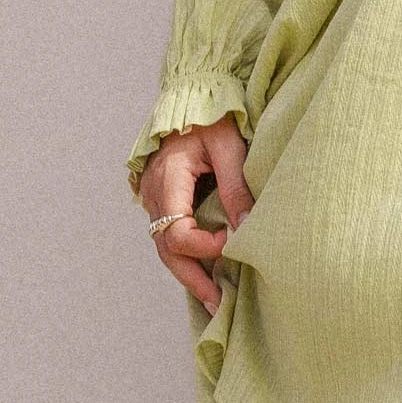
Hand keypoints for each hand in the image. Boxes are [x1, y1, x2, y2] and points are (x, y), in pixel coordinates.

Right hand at [138, 113, 255, 315]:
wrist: (191, 98)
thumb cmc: (211, 118)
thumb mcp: (228, 147)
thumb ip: (235, 186)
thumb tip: (247, 227)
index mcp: (167, 180)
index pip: (176, 231)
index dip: (203, 246)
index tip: (231, 241)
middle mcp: (154, 194)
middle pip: (166, 249)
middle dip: (193, 278)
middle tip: (219, 304)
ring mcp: (155, 199)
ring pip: (166, 247)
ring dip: (190, 273)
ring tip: (215, 300)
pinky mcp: (164, 200)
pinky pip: (170, 236)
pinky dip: (187, 256)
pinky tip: (206, 273)